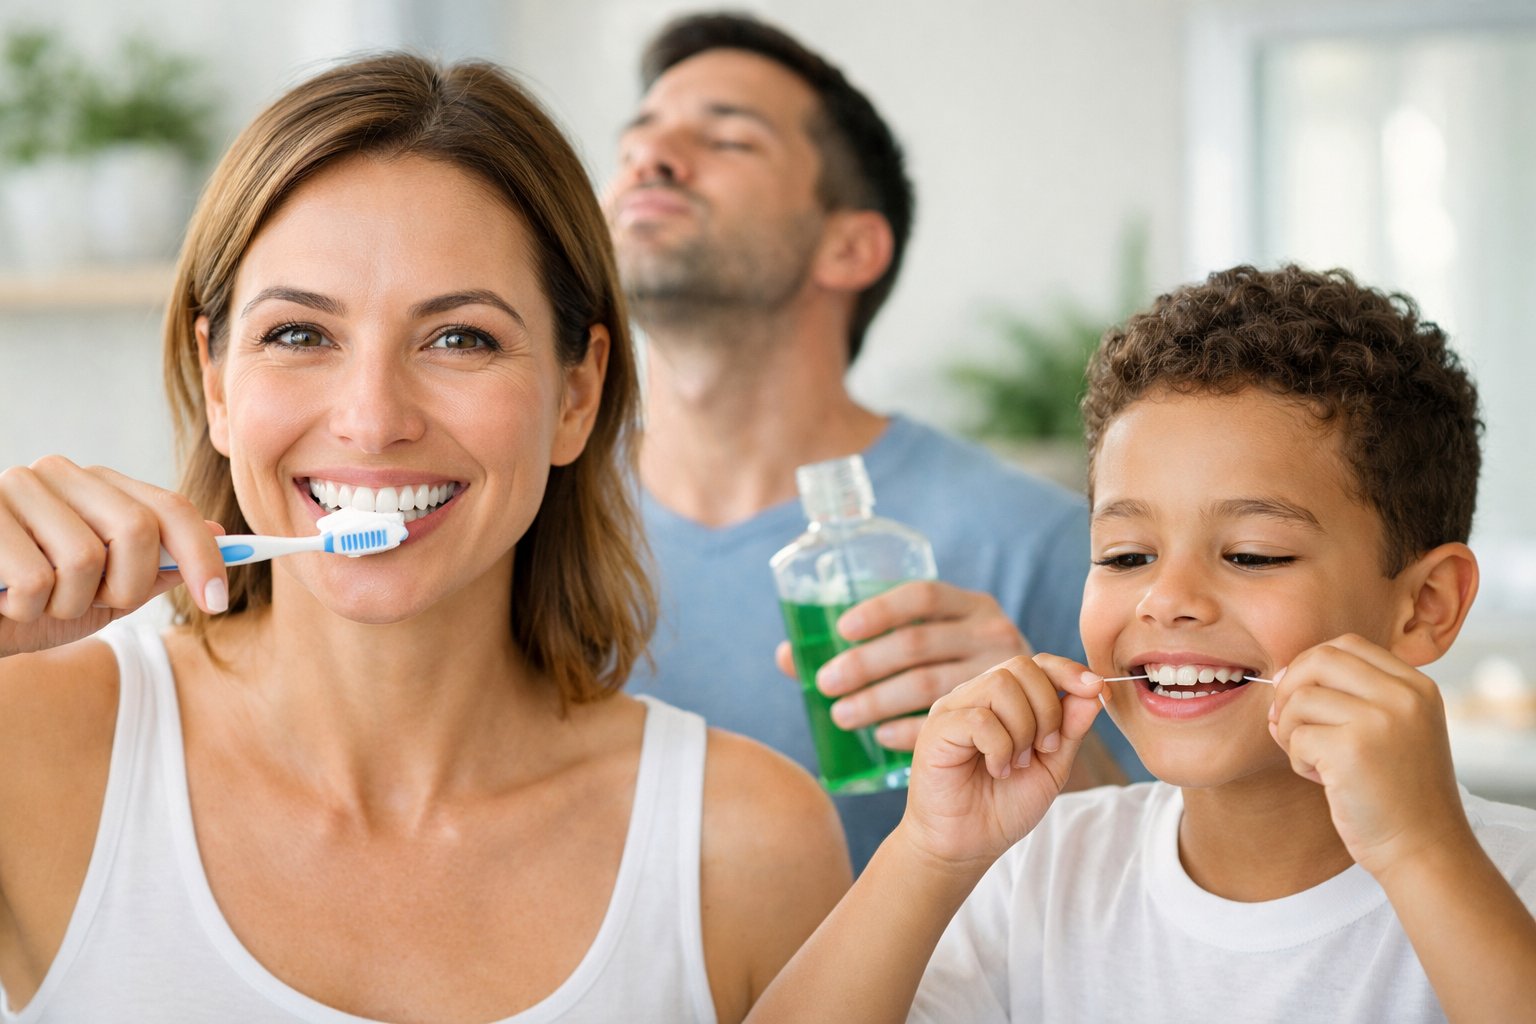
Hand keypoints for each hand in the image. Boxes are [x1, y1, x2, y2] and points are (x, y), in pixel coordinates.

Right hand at [0, 456, 228, 656]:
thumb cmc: (29, 607)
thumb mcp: (103, 594)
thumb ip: (158, 566)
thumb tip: (221, 533)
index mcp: (97, 485)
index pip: (171, 509)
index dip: (204, 557)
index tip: (217, 603)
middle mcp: (59, 473)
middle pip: (138, 529)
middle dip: (127, 587)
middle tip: (97, 604)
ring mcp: (14, 488)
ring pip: (86, 558)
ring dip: (68, 603)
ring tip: (38, 602)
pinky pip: (37, 578)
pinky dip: (28, 608)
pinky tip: (6, 600)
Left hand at [774, 580, 1029, 749]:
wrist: (1037, 714)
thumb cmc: (958, 671)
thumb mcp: (930, 644)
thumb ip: (869, 645)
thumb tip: (786, 656)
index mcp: (970, 604)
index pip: (922, 596)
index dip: (881, 610)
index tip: (841, 630)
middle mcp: (992, 631)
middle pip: (917, 644)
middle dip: (866, 664)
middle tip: (826, 684)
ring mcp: (1003, 672)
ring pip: (930, 684)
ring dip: (879, 701)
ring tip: (842, 716)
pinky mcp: (1010, 712)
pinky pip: (950, 722)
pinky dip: (909, 730)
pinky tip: (880, 738)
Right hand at [899, 653, 1102, 868]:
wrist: (965, 846)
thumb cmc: (1003, 807)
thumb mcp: (1052, 766)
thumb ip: (1070, 729)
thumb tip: (1094, 691)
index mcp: (1001, 701)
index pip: (1036, 664)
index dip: (1068, 671)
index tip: (1096, 689)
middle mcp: (974, 696)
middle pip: (1021, 668)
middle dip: (1048, 708)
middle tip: (1044, 749)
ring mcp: (952, 710)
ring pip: (1000, 685)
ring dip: (1023, 728)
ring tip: (1016, 763)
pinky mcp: (936, 730)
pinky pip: (979, 718)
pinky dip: (999, 747)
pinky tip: (998, 770)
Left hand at [1268, 634, 1470, 877]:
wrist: (1424, 850)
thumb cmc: (1397, 794)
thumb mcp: (1392, 731)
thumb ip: (1349, 698)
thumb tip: (1280, 676)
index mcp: (1417, 686)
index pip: (1348, 645)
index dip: (1312, 665)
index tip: (1300, 695)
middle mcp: (1404, 696)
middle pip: (1319, 660)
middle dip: (1290, 688)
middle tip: (1288, 723)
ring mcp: (1381, 720)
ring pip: (1300, 699)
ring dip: (1292, 732)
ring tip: (1316, 761)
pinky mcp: (1353, 748)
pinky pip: (1297, 736)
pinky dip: (1297, 759)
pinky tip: (1323, 781)